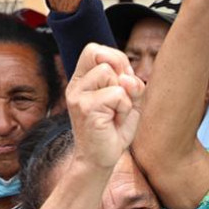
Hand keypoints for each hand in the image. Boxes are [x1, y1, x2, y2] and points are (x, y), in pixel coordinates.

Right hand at [65, 43, 144, 167]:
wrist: (100, 160)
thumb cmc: (113, 130)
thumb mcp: (130, 101)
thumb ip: (133, 83)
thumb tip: (128, 78)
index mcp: (82, 80)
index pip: (95, 49)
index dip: (115, 58)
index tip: (121, 81)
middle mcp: (76, 85)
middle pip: (102, 56)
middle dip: (121, 72)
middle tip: (121, 98)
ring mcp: (78, 96)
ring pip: (110, 73)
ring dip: (124, 94)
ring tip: (116, 112)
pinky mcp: (86, 109)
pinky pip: (117, 94)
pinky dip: (124, 107)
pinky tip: (114, 121)